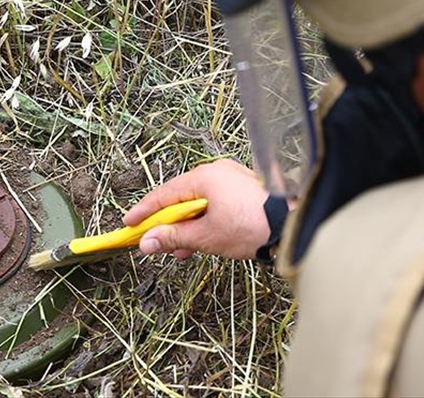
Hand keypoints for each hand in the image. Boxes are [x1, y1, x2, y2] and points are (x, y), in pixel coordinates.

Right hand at [123, 159, 269, 259]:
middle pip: (182, 198)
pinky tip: (199, 243)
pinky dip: (205, 222)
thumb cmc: (252, 226)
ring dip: (187, 227)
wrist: (293, 226)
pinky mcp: (246, 192)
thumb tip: (148, 242)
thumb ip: (174, 237)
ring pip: (200, 204)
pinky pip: (216, 205)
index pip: (164, 194)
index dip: (144, 212)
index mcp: (206, 176)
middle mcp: (219, 172)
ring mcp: (234, 180)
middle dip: (168, 223)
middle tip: (152, 242)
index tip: (129, 225)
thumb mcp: (206, 236)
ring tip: (178, 250)